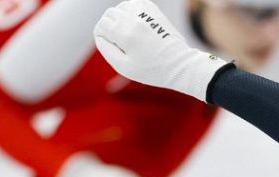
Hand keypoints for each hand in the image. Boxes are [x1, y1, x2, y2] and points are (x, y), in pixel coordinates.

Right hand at [94, 0, 228, 98]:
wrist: (179, 64)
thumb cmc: (152, 70)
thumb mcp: (124, 66)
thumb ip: (106, 49)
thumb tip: (99, 35)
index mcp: (125, 34)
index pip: (101, 26)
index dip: (102, 37)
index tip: (112, 47)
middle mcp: (134, 19)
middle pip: (108, 15)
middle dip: (109, 27)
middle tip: (120, 43)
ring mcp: (144, 12)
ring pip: (119, 7)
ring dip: (118, 19)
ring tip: (127, 35)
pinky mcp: (152, 9)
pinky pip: (131, 4)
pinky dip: (129, 13)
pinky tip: (134, 26)